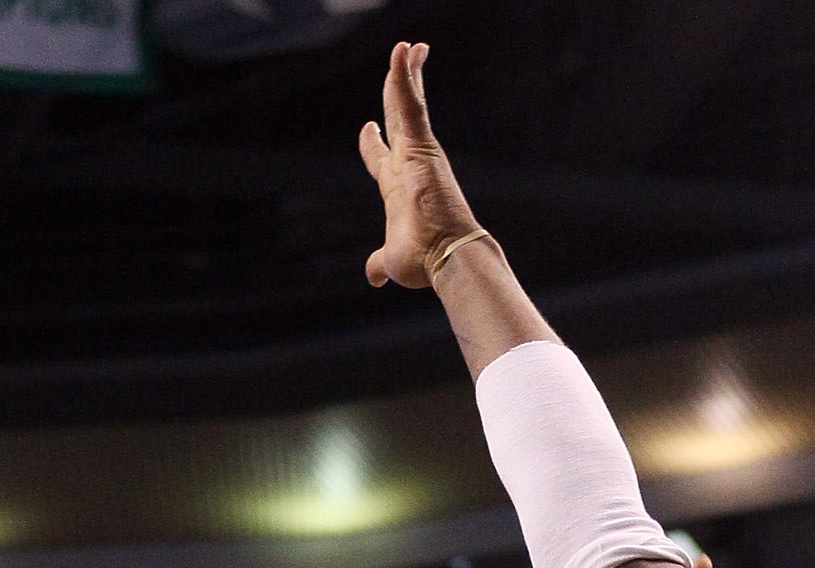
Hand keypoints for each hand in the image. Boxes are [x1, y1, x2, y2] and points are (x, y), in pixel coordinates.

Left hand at [360, 42, 486, 292]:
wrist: (447, 258)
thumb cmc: (424, 262)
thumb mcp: (391, 261)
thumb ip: (378, 263)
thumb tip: (372, 275)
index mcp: (396, 187)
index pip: (382, 155)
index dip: (372, 141)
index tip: (367, 127)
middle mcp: (407, 164)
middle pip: (398, 117)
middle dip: (398, 87)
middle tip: (402, 58)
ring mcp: (416, 153)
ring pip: (406, 102)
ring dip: (404, 71)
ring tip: (406, 45)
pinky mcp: (422, 147)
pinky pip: (410, 103)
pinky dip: (405, 77)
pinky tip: (402, 52)